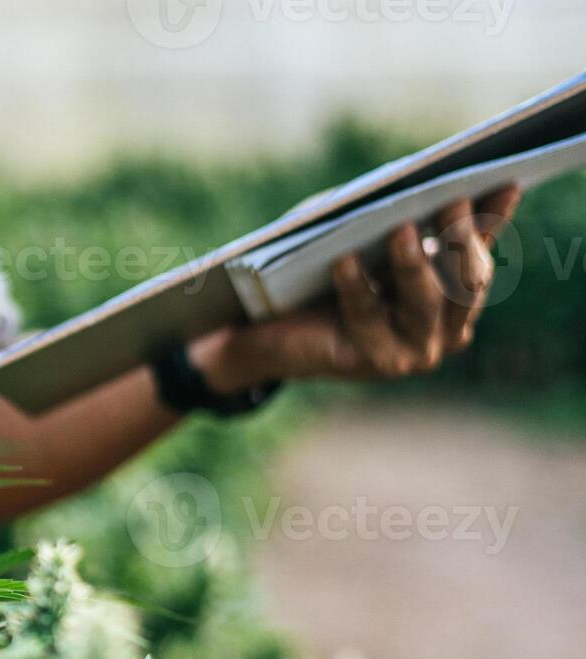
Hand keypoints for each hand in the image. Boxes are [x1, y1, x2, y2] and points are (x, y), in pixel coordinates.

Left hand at [193, 184, 524, 394]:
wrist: (272, 331)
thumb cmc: (324, 273)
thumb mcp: (359, 234)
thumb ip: (392, 211)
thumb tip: (412, 178)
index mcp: (455, 292)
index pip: (480, 249)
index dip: (493, 218)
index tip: (504, 182)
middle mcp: (449, 326)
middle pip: (467, 280)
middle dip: (460, 238)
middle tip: (451, 200)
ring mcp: (418, 349)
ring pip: (427, 301)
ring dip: (414, 263)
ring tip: (400, 230)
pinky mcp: (377, 362)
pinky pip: (368, 317)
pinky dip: (357, 285)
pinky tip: (344, 260)